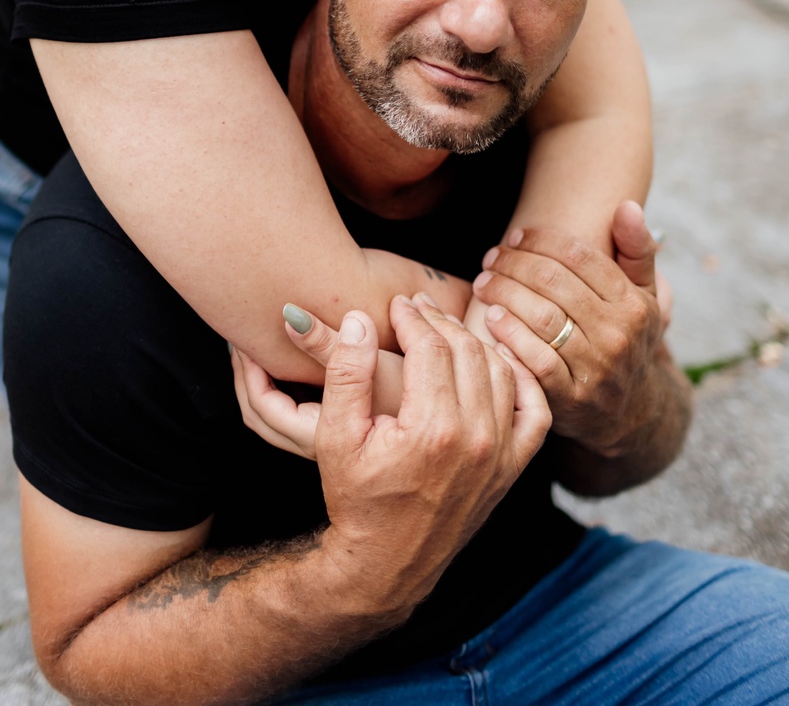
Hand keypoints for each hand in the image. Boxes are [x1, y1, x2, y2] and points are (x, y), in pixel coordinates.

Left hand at [231, 304, 407, 455]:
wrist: (452, 450)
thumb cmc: (417, 412)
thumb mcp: (376, 374)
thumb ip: (330, 347)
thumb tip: (288, 314)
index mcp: (316, 435)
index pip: (261, 408)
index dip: (247, 373)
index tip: (241, 339)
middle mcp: (318, 443)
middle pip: (263, 415)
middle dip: (249, 377)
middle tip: (240, 339)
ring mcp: (331, 441)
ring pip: (281, 417)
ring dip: (268, 381)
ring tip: (263, 346)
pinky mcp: (346, 433)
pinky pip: (301, 413)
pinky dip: (291, 387)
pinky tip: (304, 361)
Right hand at [315, 299, 550, 613]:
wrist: (385, 564)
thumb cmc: (355, 498)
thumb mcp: (335, 435)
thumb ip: (346, 373)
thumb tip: (361, 320)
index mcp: (433, 430)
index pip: (432, 347)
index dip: (412, 317)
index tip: (396, 305)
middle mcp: (476, 440)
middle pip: (468, 351)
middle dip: (440, 322)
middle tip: (416, 309)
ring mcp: (501, 456)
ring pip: (502, 372)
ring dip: (476, 341)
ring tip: (446, 329)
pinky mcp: (511, 470)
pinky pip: (535, 411)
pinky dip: (523, 379)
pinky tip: (499, 360)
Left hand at [473, 202, 663, 452]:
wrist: (628, 413)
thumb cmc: (625, 338)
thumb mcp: (643, 296)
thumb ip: (637, 250)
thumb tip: (626, 206)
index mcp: (634, 303)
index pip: (578, 255)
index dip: (539, 240)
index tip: (514, 236)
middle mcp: (619, 335)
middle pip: (553, 282)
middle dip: (513, 263)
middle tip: (490, 258)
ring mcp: (597, 369)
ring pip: (540, 317)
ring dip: (503, 293)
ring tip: (483, 283)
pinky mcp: (572, 399)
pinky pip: (535, 360)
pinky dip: (509, 336)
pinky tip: (490, 319)